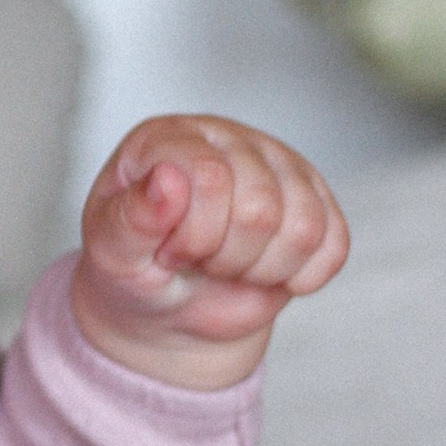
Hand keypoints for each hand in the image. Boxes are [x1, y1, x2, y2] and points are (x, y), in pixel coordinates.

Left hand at [70, 114, 348, 390]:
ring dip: (262, 269)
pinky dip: (300, 277)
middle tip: (198, 261)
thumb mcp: (111, 253)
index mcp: (169, 138)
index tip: (168, 252)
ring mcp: (278, 166)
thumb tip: (165, 181)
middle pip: (261, 207)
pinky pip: (334, 246)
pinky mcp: (315, 201)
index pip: (210, 177)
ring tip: (228, 265)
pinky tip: (265, 272)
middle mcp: (229, 139)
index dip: (192, 236)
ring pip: (304, 227)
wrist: (168, 307)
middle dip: (226, 258)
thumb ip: (130, 219)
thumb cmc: (134, 270)